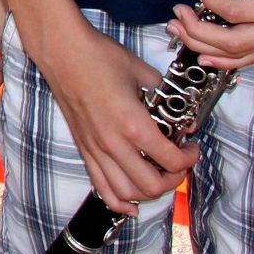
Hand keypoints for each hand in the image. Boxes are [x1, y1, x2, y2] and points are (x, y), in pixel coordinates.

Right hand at [34, 20, 196, 214]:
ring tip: (157, 176)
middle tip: (178, 163)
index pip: (172, 161)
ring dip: (148, 192)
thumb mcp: (142, 71)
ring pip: (127, 193)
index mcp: (133, 124)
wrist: (62, 52)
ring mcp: (95, 149)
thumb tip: (181, 116)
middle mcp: (113, 143)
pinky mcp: (83, 149)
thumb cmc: (99, 57)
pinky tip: (132, 202)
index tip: (190, 147)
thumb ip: (165, 95)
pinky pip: (101, 188)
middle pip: (151, 186)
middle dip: (173, 179)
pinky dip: (119, 202)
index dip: (189, 158)